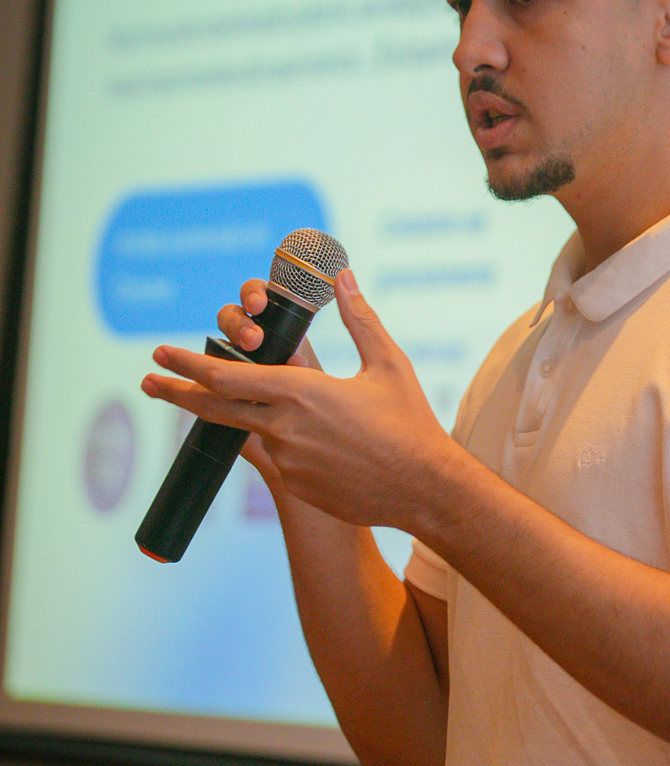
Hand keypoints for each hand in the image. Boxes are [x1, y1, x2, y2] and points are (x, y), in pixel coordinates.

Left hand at [142, 269, 449, 529]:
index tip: (161, 354)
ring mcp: (287, 462)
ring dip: (246, 418)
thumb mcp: (387, 363)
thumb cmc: (410, 422)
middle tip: (148, 381)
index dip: (187, 364)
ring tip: (246, 412)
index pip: (226, 376)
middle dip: (177, 392)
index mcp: (300, 392)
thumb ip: (359, 318)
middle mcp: (284, 428)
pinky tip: (323, 445)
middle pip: (214, 408)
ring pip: (255, 432)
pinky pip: (281, 459)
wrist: (425, 489)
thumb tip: (342, 277)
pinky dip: (288, 444)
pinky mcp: (298, 487)